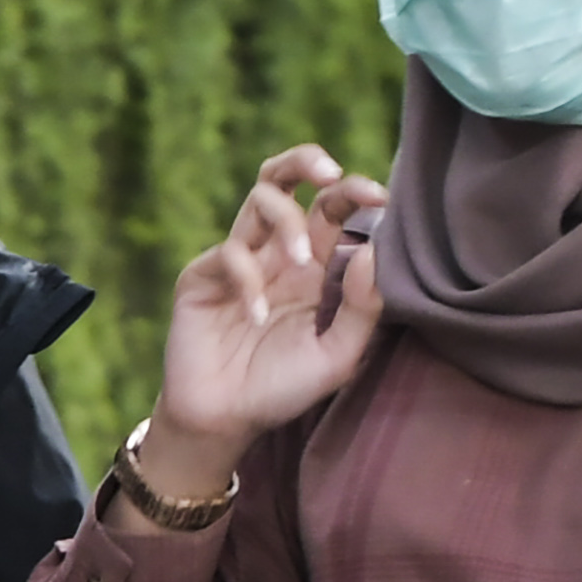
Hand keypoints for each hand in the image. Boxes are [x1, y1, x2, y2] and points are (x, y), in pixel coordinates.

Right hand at [132, 146, 386, 503]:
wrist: (224, 420)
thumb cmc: (284, 387)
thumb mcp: (338, 356)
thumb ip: (362, 308)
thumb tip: (374, 249)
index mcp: (314, 266)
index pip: (333, 208)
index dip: (355, 192)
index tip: (379, 198)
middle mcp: (276, 253)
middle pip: (286, 179)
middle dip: (307, 161)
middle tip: (331, 173)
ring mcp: (239, 261)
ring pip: (259, 200)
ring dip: (286, 221)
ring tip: (300, 262)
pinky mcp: (202, 277)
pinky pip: (229, 254)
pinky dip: (248, 280)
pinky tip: (255, 318)